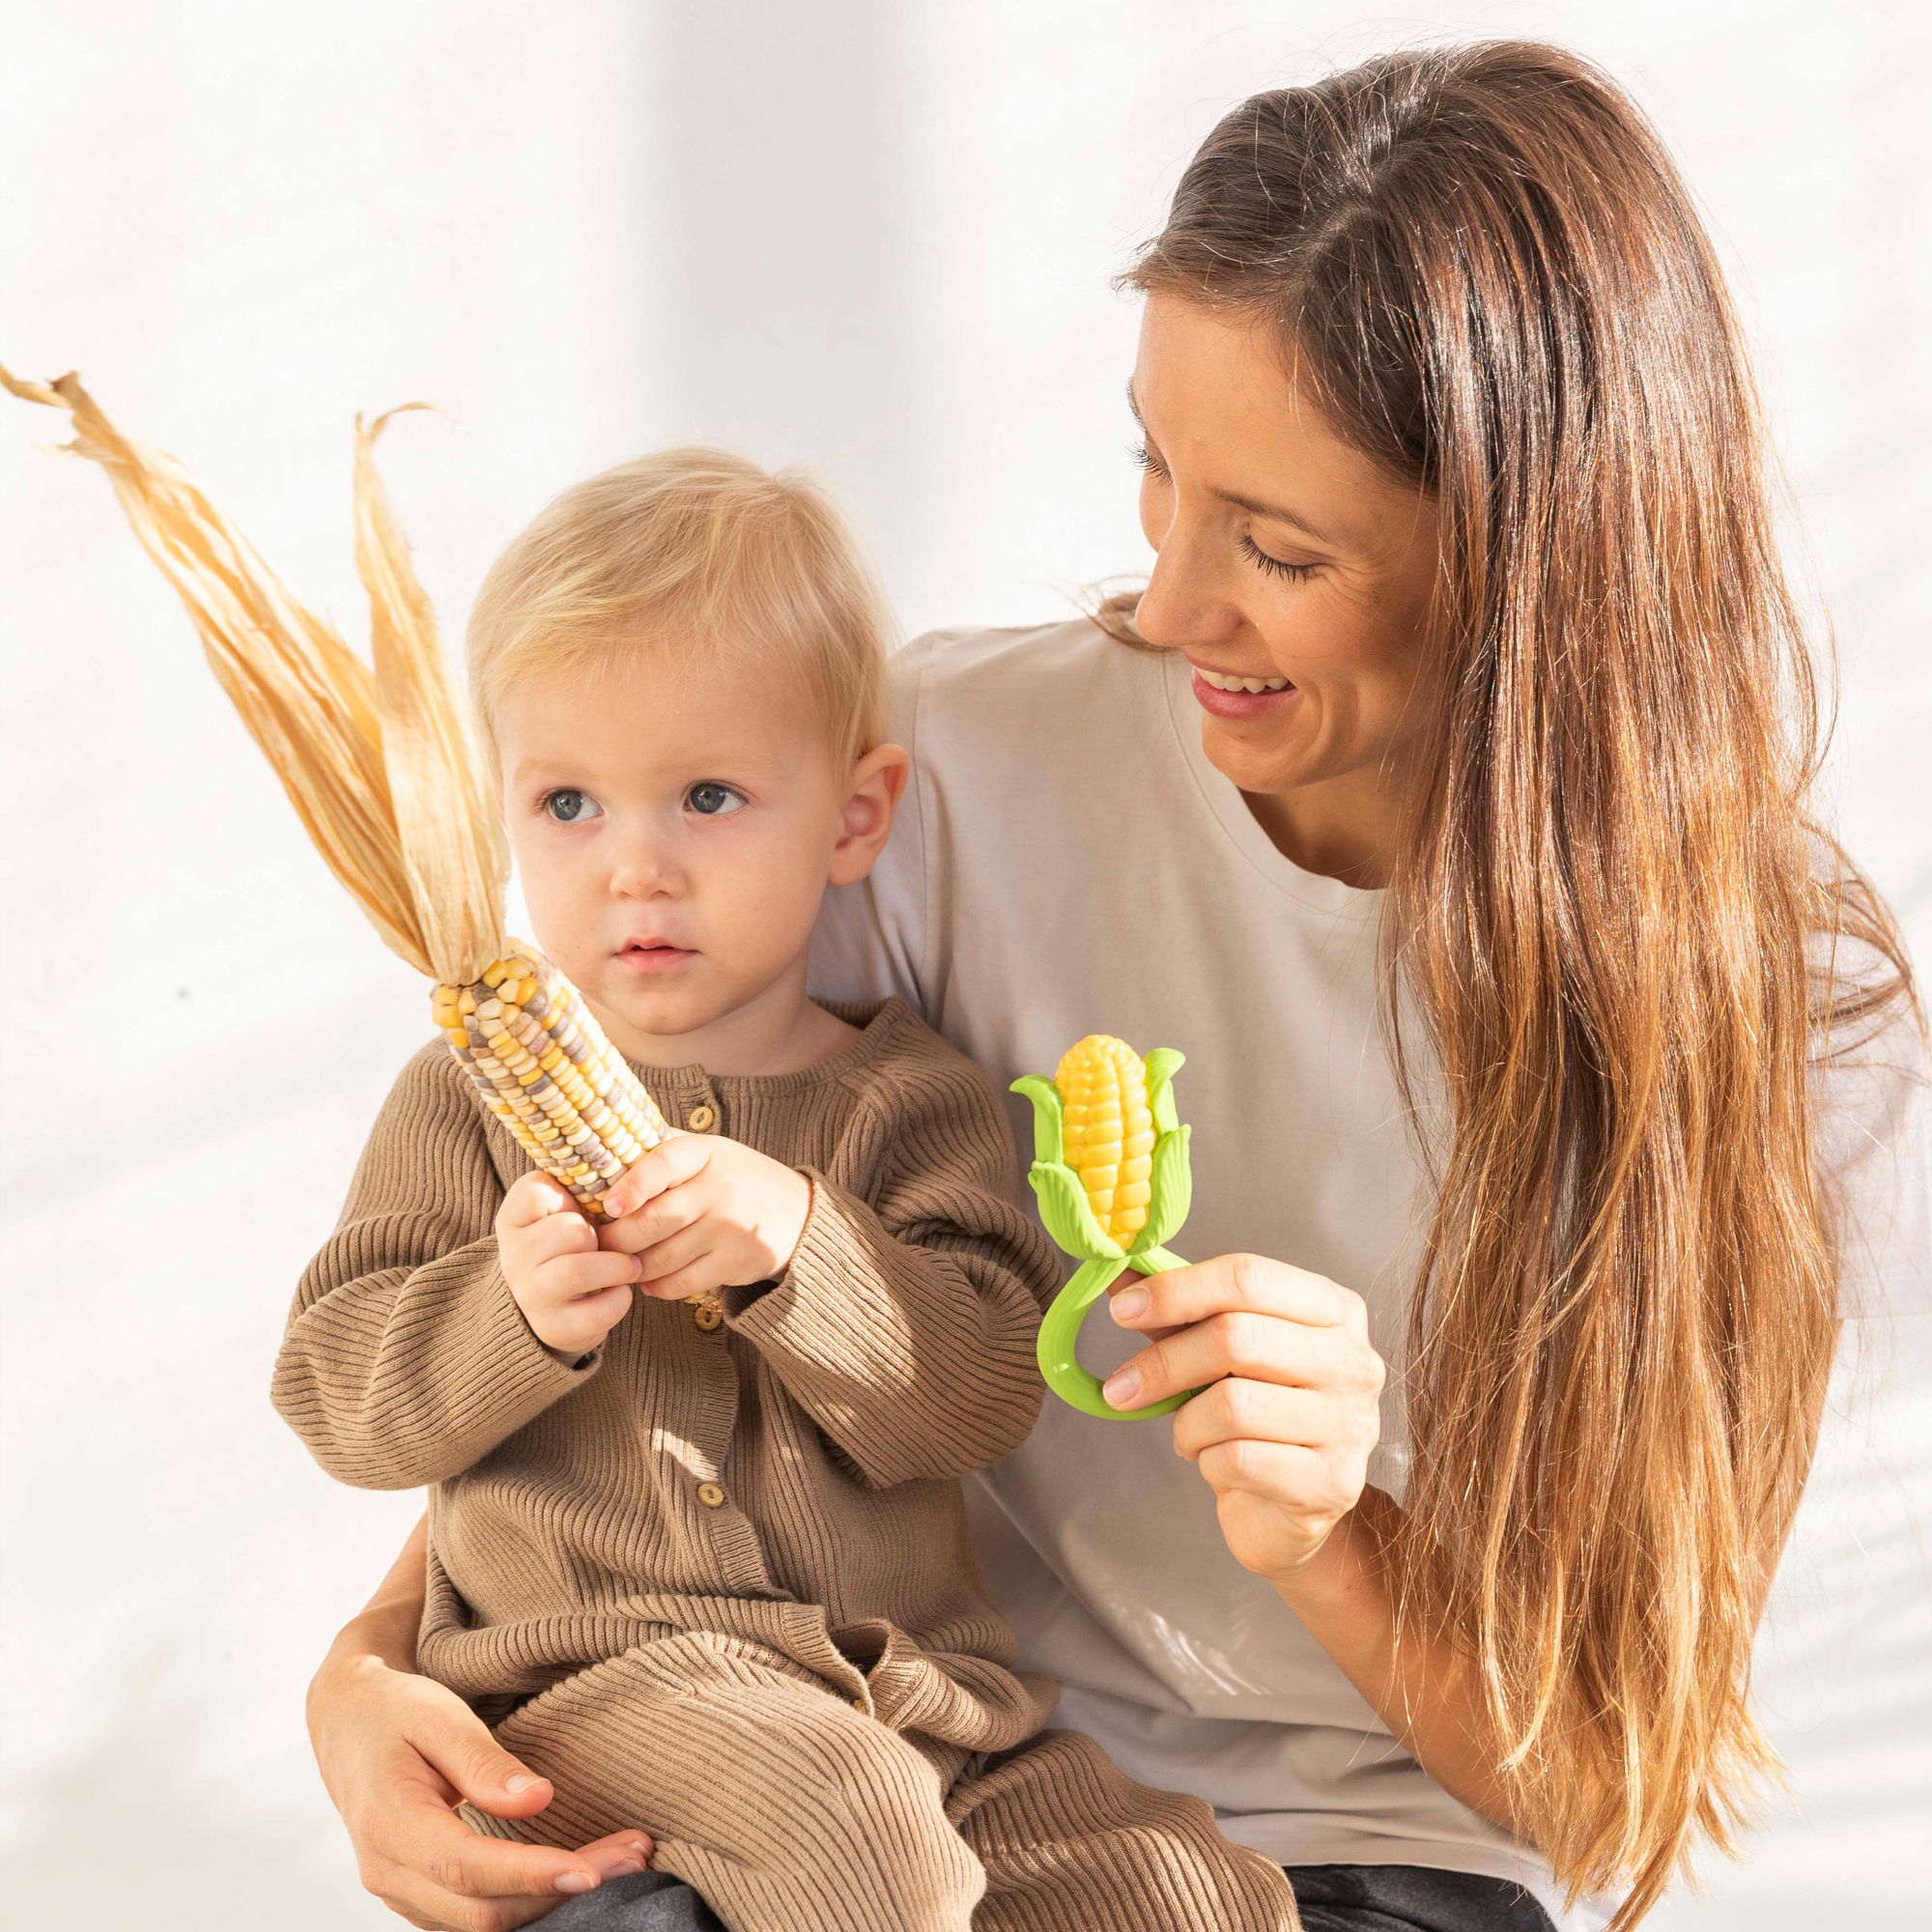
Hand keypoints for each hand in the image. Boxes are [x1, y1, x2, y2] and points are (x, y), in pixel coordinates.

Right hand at [307, 1641, 651, 1930]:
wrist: (346, 1721)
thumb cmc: (396, 1711)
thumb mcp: (439, 1717)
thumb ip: (485, 1762)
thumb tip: (539, 1800)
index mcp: (389, 1824)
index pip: (466, 1868)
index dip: (531, 1876)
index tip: (592, 1870)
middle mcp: (388, 1872)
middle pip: (481, 1912)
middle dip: (560, 1891)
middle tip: (635, 1856)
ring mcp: (398, 1890)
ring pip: (479, 1925)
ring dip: (551, 1902)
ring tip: (622, 1863)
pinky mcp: (417, 1893)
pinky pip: (471, 1918)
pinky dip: (525, 1904)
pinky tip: (573, 1876)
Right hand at [495, 1172, 643, 1355]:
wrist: (545, 1311)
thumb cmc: (563, 1248)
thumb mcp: (558, 1213)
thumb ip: (575, 1190)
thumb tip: (621, 1173)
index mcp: (513, 1220)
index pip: (536, 1190)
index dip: (569, 1197)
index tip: (579, 1210)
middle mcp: (514, 1258)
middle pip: (570, 1231)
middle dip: (603, 1236)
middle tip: (610, 1244)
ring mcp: (532, 1296)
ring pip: (579, 1270)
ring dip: (617, 1266)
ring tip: (629, 1266)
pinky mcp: (556, 1328)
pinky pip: (600, 1309)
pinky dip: (620, 1298)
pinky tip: (618, 1292)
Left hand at [598, 1135, 810, 1302]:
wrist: (797, 1213)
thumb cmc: (734, 1178)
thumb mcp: (708, 1152)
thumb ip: (663, 1151)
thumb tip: (601, 1156)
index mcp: (706, 1154)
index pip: (662, 1164)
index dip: (631, 1186)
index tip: (608, 1205)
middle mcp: (719, 1190)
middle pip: (652, 1221)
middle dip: (616, 1239)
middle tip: (600, 1244)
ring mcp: (729, 1229)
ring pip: (660, 1258)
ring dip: (633, 1265)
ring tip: (622, 1262)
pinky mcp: (735, 1263)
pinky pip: (681, 1283)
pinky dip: (656, 1286)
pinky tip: (650, 1279)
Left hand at [1104, 1254, 1384, 1579]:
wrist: (1288, 1509)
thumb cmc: (1255, 1415)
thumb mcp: (1219, 1352)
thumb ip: (1179, 1310)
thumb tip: (1119, 1274)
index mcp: (1332, 1309)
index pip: (1248, 1277)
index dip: (1177, 1289)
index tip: (1121, 1310)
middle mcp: (1353, 1360)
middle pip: (1236, 1337)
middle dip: (1164, 1362)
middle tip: (1120, 1387)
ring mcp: (1350, 1424)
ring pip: (1232, 1404)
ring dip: (1186, 1422)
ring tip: (1187, 1433)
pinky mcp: (1332, 1483)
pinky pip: (1239, 1459)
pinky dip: (1207, 1461)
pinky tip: (1214, 1463)